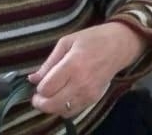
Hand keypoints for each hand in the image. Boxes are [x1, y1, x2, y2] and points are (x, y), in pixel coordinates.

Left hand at [28, 23, 145, 118]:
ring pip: (61, 111)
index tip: (39, 83)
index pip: (46, 89)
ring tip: (52, 95)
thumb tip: (32, 79)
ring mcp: (89, 93)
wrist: (119, 45)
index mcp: (72, 65)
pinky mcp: (94, 99)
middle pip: (51, 105)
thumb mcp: (67, 42)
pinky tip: (64, 97)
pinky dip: (63, 108)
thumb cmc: (92, 39)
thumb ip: (49, 63)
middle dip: (40, 102)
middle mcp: (81, 82)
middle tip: (39, 95)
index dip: (38, 88)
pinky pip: (72, 112)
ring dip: (51, 106)